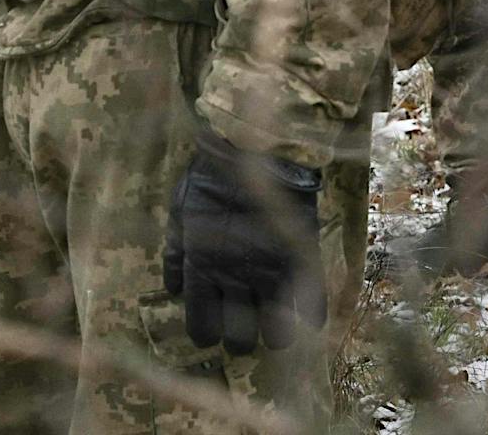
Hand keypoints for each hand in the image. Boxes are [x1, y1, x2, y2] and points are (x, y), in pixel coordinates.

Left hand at [163, 130, 324, 353]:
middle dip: (241, 339)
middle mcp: (236, 279)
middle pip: (239, 340)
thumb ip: (176, 254)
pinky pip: (312, 301)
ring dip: (275, 335)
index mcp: (203, 270)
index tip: (213, 329)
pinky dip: (313, 316)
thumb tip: (174, 289)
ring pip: (276, 332)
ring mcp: (271, 269)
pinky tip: (310, 321)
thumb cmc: (211, 178)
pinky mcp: (301, 254)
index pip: (203, 329)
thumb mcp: (180, 213)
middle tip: (244, 327)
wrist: (257, 147)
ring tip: (276, 327)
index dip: (207, 334)